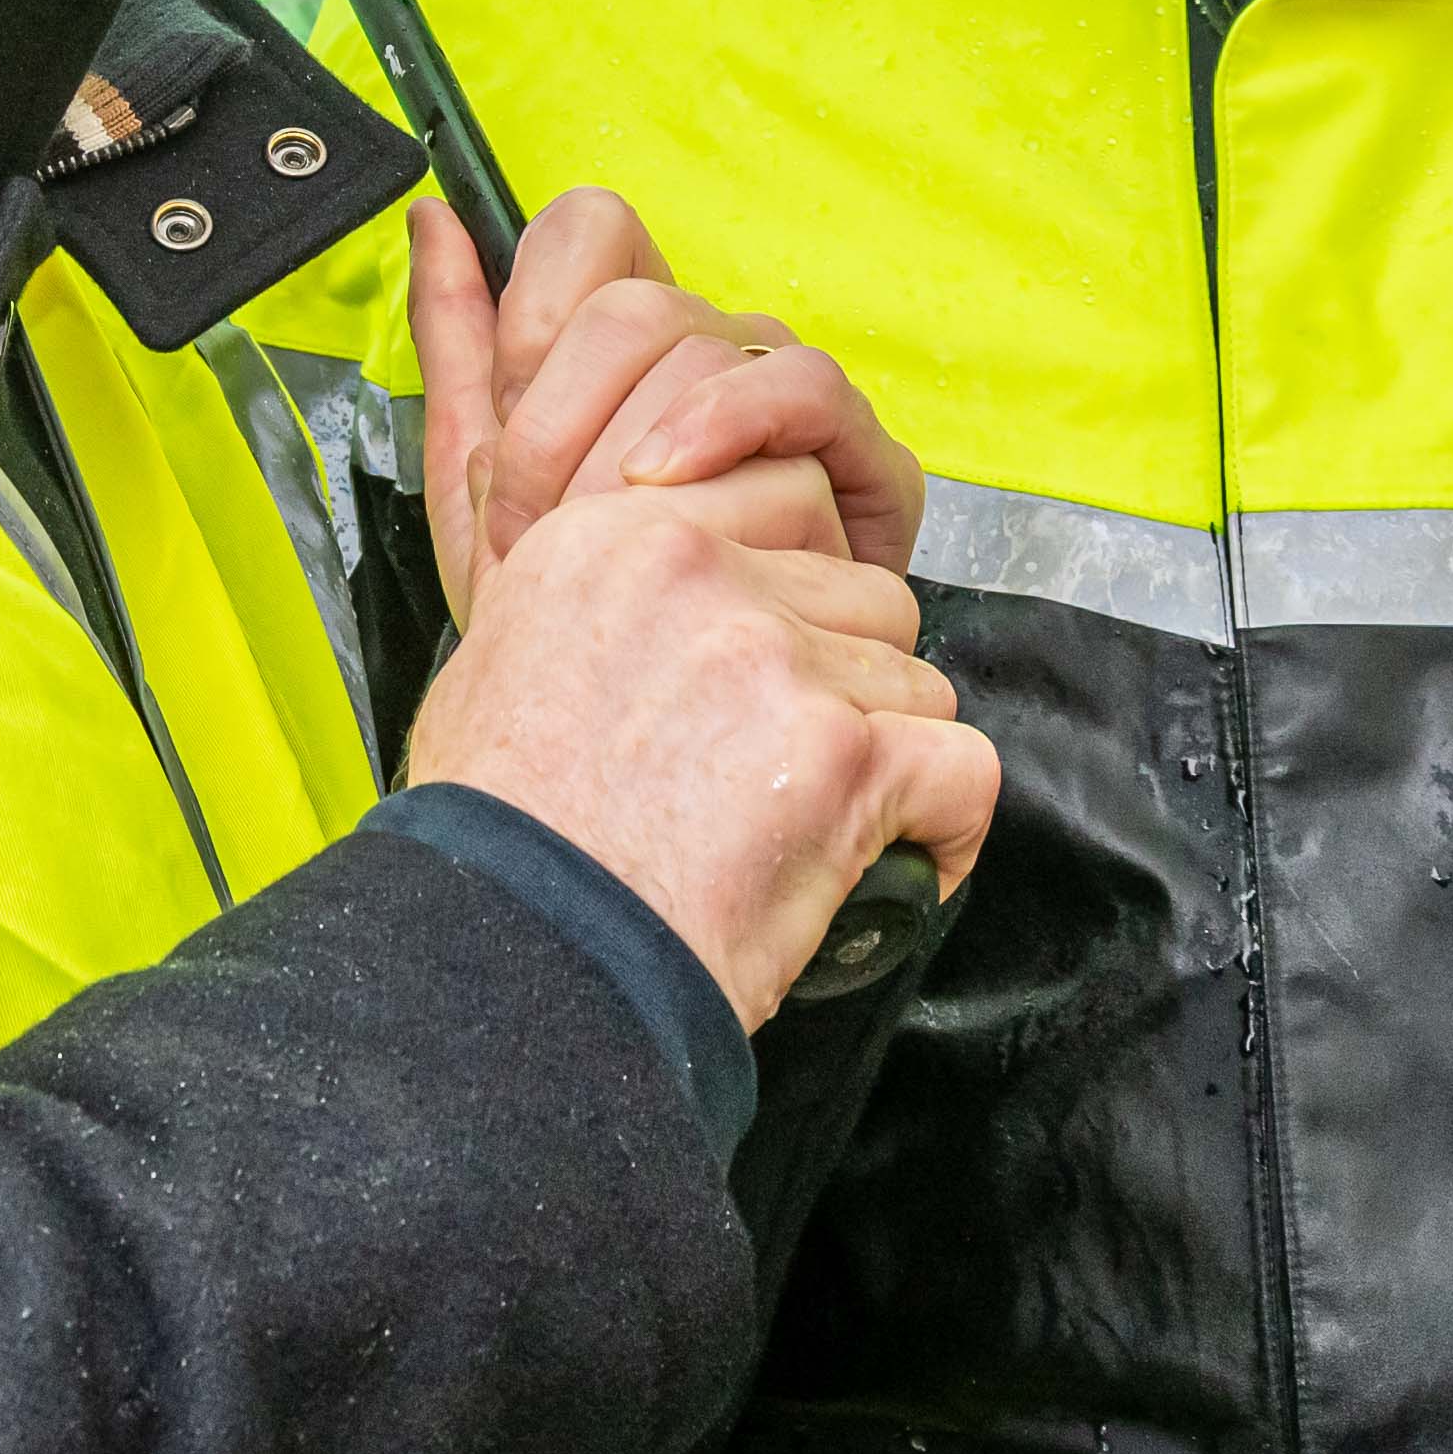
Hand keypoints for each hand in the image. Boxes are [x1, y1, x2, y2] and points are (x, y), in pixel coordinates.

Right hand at [403, 485, 999, 1025]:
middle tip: (797, 763)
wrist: (507, 954)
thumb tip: (651, 615)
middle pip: (863, 597)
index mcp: (614, 538)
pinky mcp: (847, 758)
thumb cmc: (489, 844)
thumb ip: (595, 606)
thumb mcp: (493, 666)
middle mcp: (701, 575)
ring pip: (917, 684)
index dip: (795, 597)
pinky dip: (947, 829)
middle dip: (849, 680)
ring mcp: (780, 661)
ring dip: (889, 756)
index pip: (781, 499)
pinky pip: (963, 770)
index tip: (774, 663)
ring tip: (830, 827)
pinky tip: (908, 866)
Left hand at [409, 190, 922, 622]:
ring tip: (592, 533)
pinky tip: (672, 481)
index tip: (498, 421)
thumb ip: (456, 339)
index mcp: (626, 341)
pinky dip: (724, 423)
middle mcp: (712, 350)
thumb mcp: (481, 480)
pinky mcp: (859, 456)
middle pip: (632, 302)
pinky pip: (803, 384)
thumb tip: (432, 216)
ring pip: (706, 337)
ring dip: (624, 442)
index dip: (529, 311)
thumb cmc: (577, 612)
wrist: (646, 735)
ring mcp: (785, 395)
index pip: (589, 231)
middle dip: (558, 418)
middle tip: (530, 520)